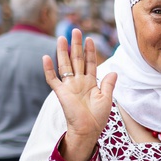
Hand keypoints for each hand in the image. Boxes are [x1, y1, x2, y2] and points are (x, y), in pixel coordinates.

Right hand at [43, 29, 117, 160]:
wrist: (88, 130)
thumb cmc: (98, 117)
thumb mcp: (107, 99)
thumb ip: (108, 84)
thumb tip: (114, 71)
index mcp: (90, 83)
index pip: (90, 62)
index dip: (90, 51)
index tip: (90, 39)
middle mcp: (79, 82)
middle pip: (76, 59)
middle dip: (76, 45)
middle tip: (75, 30)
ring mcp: (69, 86)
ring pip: (65, 65)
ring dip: (63, 51)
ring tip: (62, 37)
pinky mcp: (61, 92)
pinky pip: (52, 79)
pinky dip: (48, 69)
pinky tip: (46, 57)